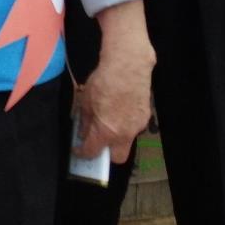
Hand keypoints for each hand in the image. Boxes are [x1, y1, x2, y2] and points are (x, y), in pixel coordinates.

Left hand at [74, 2, 154, 160]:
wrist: (128, 66)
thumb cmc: (104, 81)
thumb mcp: (86, 101)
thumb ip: (85, 121)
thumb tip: (83, 133)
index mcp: (106, 131)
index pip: (93, 152)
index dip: (83, 153)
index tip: (79, 150)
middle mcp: (124, 133)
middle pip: (117, 158)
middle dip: (106, 155)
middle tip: (97, 143)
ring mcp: (137, 126)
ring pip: (126, 142)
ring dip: (116, 138)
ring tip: (107, 122)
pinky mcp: (145, 117)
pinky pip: (134, 128)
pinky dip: (125, 125)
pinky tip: (118, 111)